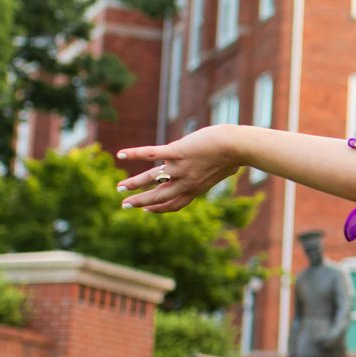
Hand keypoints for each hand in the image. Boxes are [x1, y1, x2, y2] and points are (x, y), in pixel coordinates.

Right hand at [116, 125, 245, 212]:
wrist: (236, 146)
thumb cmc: (236, 154)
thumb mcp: (228, 169)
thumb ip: (223, 172)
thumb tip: (233, 169)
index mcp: (195, 188)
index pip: (174, 204)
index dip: (159, 209)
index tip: (147, 210)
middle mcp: (185, 182)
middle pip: (158, 197)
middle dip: (140, 202)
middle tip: (124, 205)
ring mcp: (180, 168)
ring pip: (151, 179)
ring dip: (133, 184)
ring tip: (119, 188)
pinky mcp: (177, 152)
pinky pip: (151, 154)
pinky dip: (135, 154)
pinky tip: (121, 154)